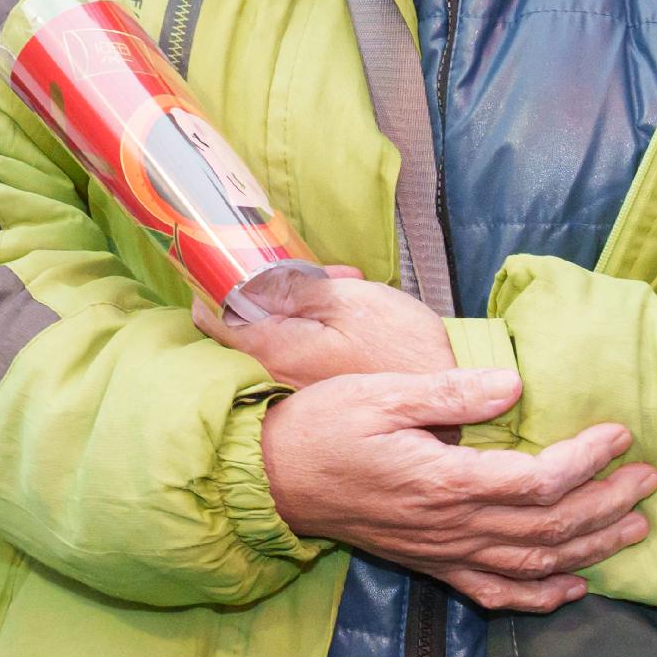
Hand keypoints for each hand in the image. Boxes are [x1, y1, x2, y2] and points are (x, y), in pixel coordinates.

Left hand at [197, 269, 455, 387]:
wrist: (445, 397)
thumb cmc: (400, 348)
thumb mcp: (345, 300)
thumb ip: (287, 289)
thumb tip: (238, 280)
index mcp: (271, 348)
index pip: (211, 316)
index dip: (214, 281)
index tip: (228, 259)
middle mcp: (273, 373)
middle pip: (245, 321)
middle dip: (271, 286)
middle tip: (310, 269)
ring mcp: (295, 386)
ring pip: (278, 331)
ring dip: (301, 302)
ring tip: (343, 283)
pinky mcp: (319, 391)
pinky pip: (300, 349)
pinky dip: (316, 325)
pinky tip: (350, 310)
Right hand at [257, 366, 656, 611]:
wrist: (272, 479)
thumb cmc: (323, 427)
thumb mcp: (381, 393)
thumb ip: (451, 394)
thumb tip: (515, 386)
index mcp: (444, 480)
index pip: (539, 478)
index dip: (588, 460)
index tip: (619, 434)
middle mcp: (452, 526)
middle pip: (551, 526)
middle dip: (609, 504)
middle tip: (649, 479)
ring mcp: (444, 552)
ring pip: (536, 562)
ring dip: (592, 548)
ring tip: (635, 527)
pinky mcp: (432, 565)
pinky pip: (497, 592)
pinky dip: (542, 596)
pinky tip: (575, 586)